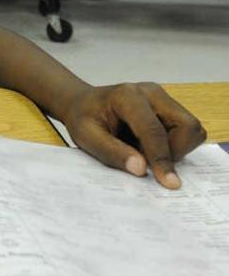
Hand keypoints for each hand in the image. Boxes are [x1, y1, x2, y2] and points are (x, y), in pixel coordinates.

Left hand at [62, 83, 206, 188]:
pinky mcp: (168, 107)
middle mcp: (151, 93)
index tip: (169, 183)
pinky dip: (176, 144)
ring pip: (191, 129)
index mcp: (127, 96)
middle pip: (186, 126)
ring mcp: (162, 98)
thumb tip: (141, 169)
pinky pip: (187, 130)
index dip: (162, 158)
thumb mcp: (86, 136)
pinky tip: (151, 145)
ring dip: (176, 148)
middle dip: (174, 151)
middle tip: (148, 161)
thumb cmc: (83, 118)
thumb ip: (112, 152)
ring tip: (146, 151)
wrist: (83, 103)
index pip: (153, 130)